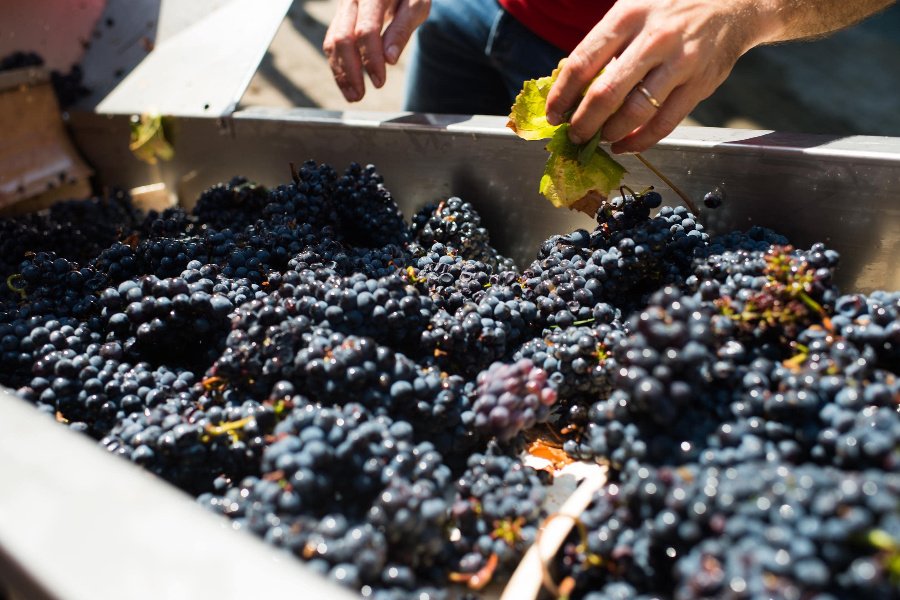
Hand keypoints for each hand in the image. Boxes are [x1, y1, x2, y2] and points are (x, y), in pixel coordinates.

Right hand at [324, 0, 429, 102]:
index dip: (371, 59)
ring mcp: (342, 7)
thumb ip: (402, 30)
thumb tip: (389, 59)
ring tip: (352, 95)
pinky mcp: (340, 17)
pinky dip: (338, 64)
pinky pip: (331, 41)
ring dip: (340, 72)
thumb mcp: (416, 5)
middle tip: (360, 95)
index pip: (366, 30)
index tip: (379, 82)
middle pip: (342, 38)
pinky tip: (347, 83)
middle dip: (350, 71)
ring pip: (332, 41)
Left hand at [545, 0, 772, 152]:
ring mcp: (680, 63)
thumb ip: (604, 45)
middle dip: (583, 122)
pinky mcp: (699, 85)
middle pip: (606, 93)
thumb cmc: (670, 9)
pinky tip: (624, 145)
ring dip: (610, 133)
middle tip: (573, 136)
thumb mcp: (633, 10)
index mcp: (628, 16)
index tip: (553, 115)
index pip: (583, 62)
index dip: (562, 95)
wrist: (732, 3)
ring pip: (635, 112)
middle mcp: (653, 38)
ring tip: (599, 139)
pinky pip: (664, 124)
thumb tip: (569, 90)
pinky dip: (639, 141)